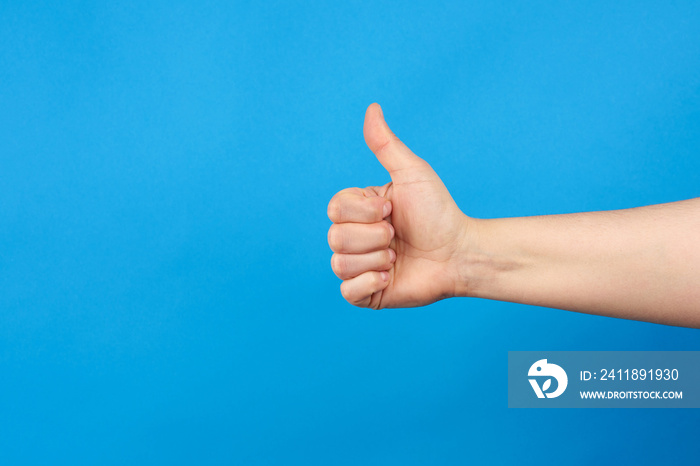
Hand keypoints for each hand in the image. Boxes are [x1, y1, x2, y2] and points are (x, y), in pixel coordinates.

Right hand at [327, 103, 470, 308]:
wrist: (459, 252)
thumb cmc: (438, 211)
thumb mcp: (411, 173)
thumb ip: (386, 145)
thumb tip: (372, 107)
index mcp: (358, 211)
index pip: (334, 209)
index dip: (365, 212)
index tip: (393, 209)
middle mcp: (354, 237)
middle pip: (335, 237)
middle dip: (374, 236)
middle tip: (398, 236)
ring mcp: (359, 266)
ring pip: (339, 264)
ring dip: (376, 259)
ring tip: (398, 257)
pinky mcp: (366, 293)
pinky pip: (347, 291)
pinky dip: (371, 282)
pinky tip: (392, 276)